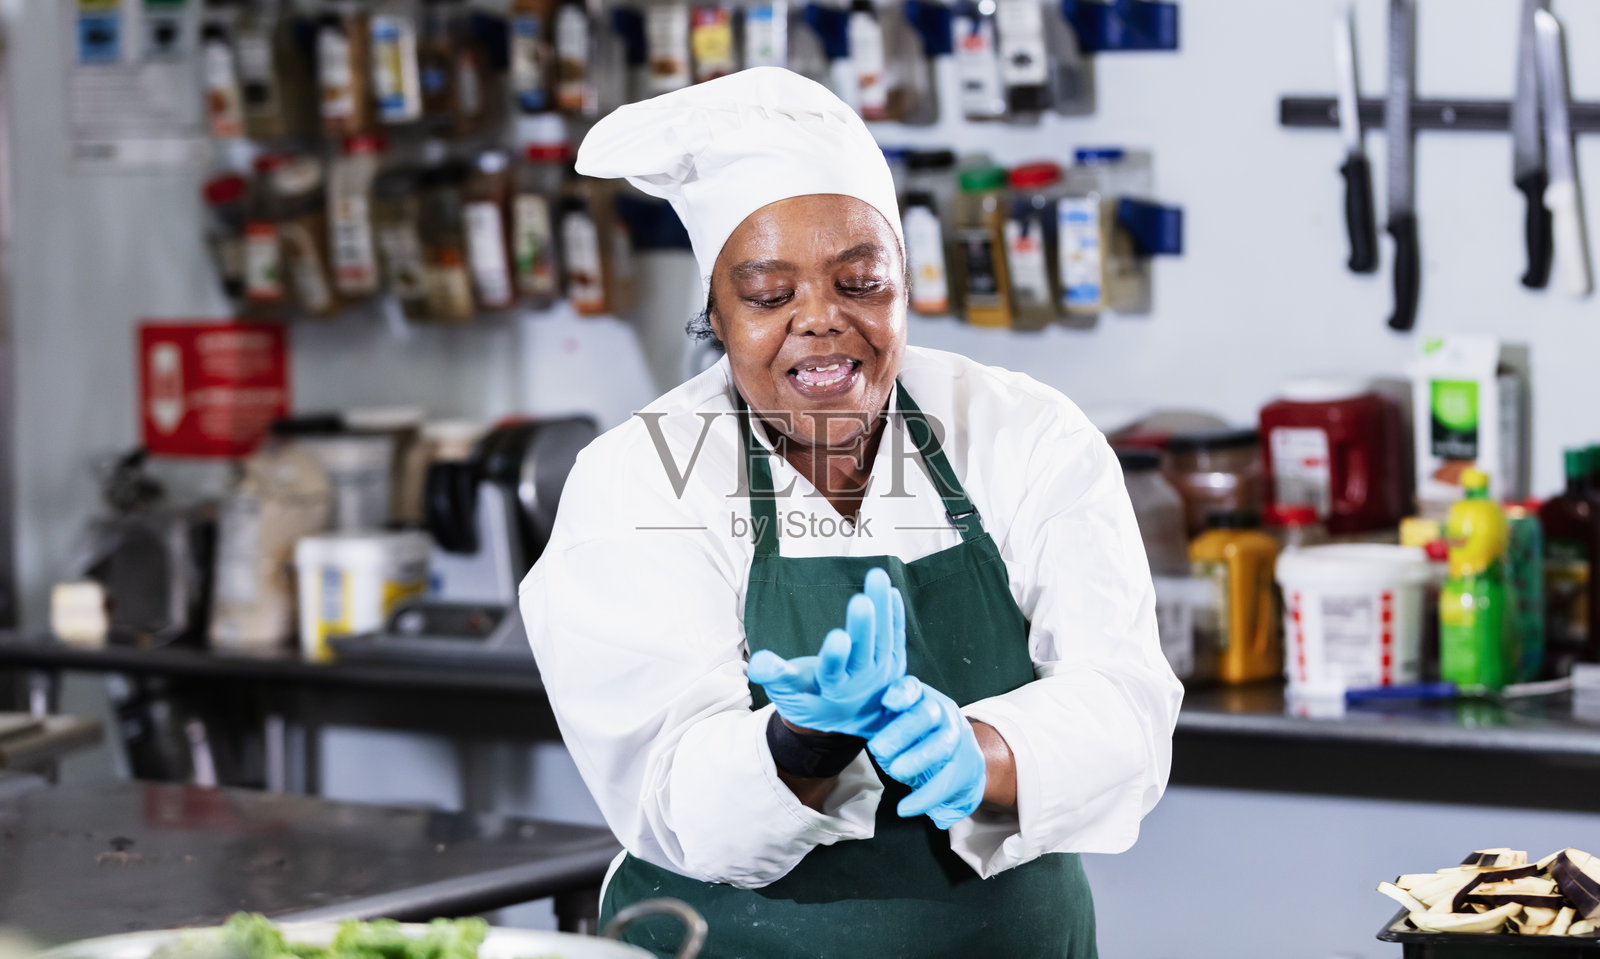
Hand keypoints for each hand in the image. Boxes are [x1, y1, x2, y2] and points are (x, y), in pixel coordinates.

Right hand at [747, 567, 905, 737]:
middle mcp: (860, 684)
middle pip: (863, 654)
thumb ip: (773, 675)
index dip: (835, 657)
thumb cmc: (808, 698)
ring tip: (877, 577)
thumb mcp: (785, 692)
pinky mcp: (892, 662)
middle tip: (862, 601)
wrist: (843, 714)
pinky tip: (892, 591)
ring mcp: (880, 674)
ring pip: (883, 640)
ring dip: (882, 608)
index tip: (838, 637)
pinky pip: (895, 637)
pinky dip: (895, 614)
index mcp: (831, 692)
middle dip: (863, 627)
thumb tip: (758, 663)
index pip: (833, 674)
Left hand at [867, 676, 985, 828]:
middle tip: (877, 749)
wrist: (960, 755)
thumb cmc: (915, 736)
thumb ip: (874, 719)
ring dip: (916, 760)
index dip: (902, 692)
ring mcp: (955, 738)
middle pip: (927, 715)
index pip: (913, 687)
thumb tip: (827, 718)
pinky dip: (924, 797)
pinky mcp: (962, 767)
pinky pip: (945, 782)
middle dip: (902, 731)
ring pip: (941, 745)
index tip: (887, 701)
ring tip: (894, 772)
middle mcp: (942, 712)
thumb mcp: (895, 721)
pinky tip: (904, 808)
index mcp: (920, 697)